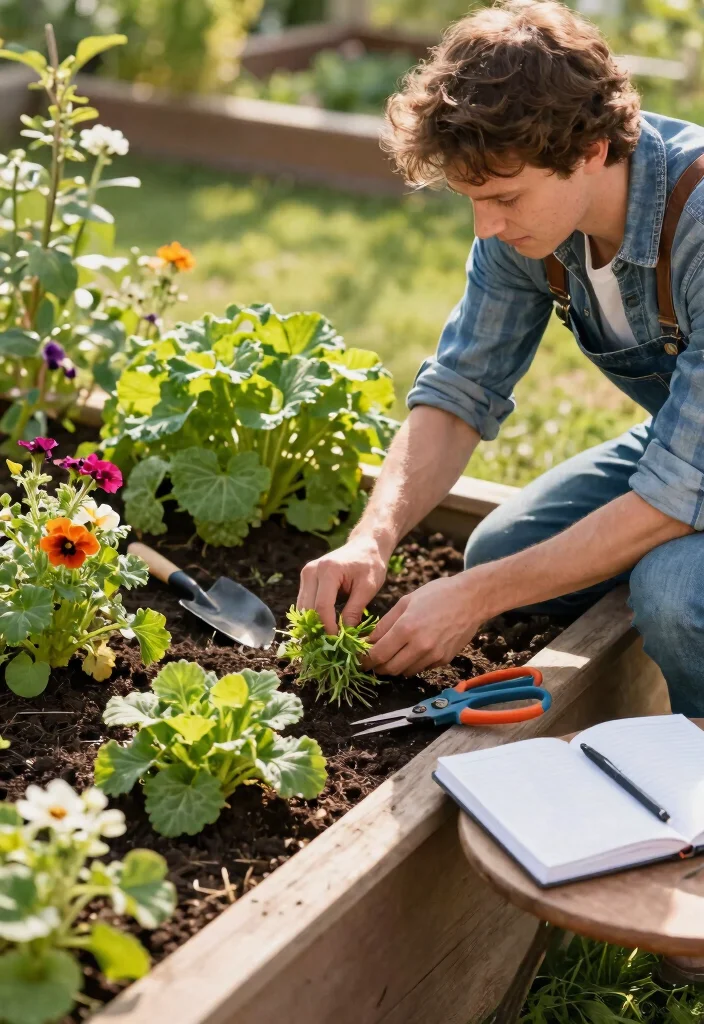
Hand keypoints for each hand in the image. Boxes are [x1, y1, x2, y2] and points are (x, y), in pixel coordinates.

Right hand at [297, 535, 388, 633]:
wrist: (365, 545)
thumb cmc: (370, 564)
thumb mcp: (368, 588)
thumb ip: (354, 611)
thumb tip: (345, 635)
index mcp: (328, 570)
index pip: (322, 606)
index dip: (328, 627)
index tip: (338, 642)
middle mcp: (311, 571)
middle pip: (308, 609)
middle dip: (318, 629)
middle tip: (332, 646)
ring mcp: (306, 574)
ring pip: (303, 608)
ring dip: (313, 625)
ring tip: (328, 640)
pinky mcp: (306, 579)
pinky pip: (304, 603)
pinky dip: (312, 617)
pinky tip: (323, 629)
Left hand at [364, 573, 484, 676]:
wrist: (471, 598)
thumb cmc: (437, 594)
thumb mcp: (405, 602)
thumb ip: (385, 623)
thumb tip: (369, 641)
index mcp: (406, 628)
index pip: (378, 655)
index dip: (366, 660)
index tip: (360, 660)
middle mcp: (420, 645)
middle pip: (390, 669)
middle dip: (378, 667)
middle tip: (374, 660)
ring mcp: (434, 655)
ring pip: (406, 672)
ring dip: (396, 666)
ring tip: (393, 654)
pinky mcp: (444, 659)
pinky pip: (422, 668)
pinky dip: (413, 663)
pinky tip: (413, 650)